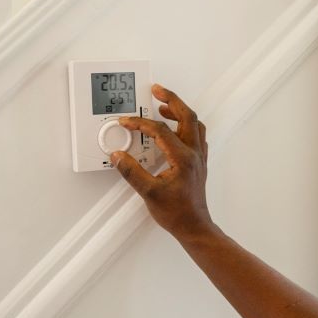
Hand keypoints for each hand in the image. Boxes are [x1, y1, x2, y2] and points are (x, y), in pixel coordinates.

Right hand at [111, 84, 214, 239]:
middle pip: (187, 116)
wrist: (194, 226)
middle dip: (171, 100)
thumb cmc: (176, 213)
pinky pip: (196, 134)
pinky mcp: (198, 162)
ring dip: (180, 111)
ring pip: (194, 124)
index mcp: (183, 158)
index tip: (127, 123)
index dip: (141, 124)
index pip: (161, 131)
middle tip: (157, 90)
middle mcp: (194, 153)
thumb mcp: (148, 193)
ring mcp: (199, 157)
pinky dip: (186, 124)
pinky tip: (175, 127)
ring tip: (163, 106)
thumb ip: (131, 172)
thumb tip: (117, 156)